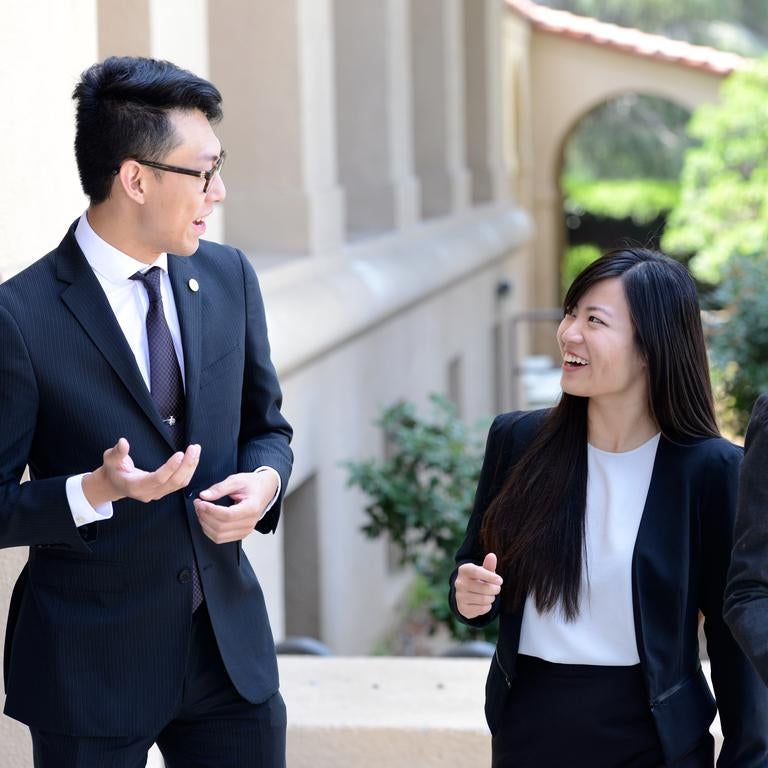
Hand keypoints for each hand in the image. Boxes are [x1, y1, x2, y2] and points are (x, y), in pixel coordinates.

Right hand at [83, 438, 200, 505]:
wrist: (114, 484)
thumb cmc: (113, 470)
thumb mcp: (110, 459)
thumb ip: (117, 452)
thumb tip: (123, 442)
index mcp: (136, 486)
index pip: (158, 478)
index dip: (170, 468)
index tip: (180, 454)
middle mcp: (149, 493)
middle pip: (173, 482)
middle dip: (186, 465)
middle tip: (194, 448)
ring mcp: (158, 494)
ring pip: (180, 483)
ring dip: (190, 467)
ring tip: (196, 450)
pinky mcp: (163, 491)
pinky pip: (180, 483)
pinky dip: (188, 470)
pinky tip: (193, 458)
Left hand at [193, 470, 278, 543]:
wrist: (264, 491)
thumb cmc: (252, 485)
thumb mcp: (237, 480)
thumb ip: (220, 488)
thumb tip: (204, 496)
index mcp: (251, 508)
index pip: (227, 515)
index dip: (210, 510)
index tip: (200, 502)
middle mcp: (249, 523)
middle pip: (221, 527)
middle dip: (205, 516)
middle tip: (198, 504)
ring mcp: (245, 531)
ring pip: (218, 536)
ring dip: (205, 524)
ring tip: (201, 511)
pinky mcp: (240, 535)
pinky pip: (220, 538)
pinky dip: (209, 530)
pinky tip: (207, 519)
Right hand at [455, 553, 502, 619]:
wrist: (466, 594)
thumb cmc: (478, 579)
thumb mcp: (483, 571)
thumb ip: (489, 564)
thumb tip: (492, 555)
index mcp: (464, 570)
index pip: (477, 572)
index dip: (490, 576)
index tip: (500, 580)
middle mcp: (459, 583)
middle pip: (484, 588)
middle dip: (495, 589)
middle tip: (496, 588)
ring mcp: (459, 596)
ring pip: (484, 599)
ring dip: (491, 598)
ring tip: (490, 595)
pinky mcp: (462, 608)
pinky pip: (482, 609)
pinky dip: (487, 606)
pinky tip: (485, 603)